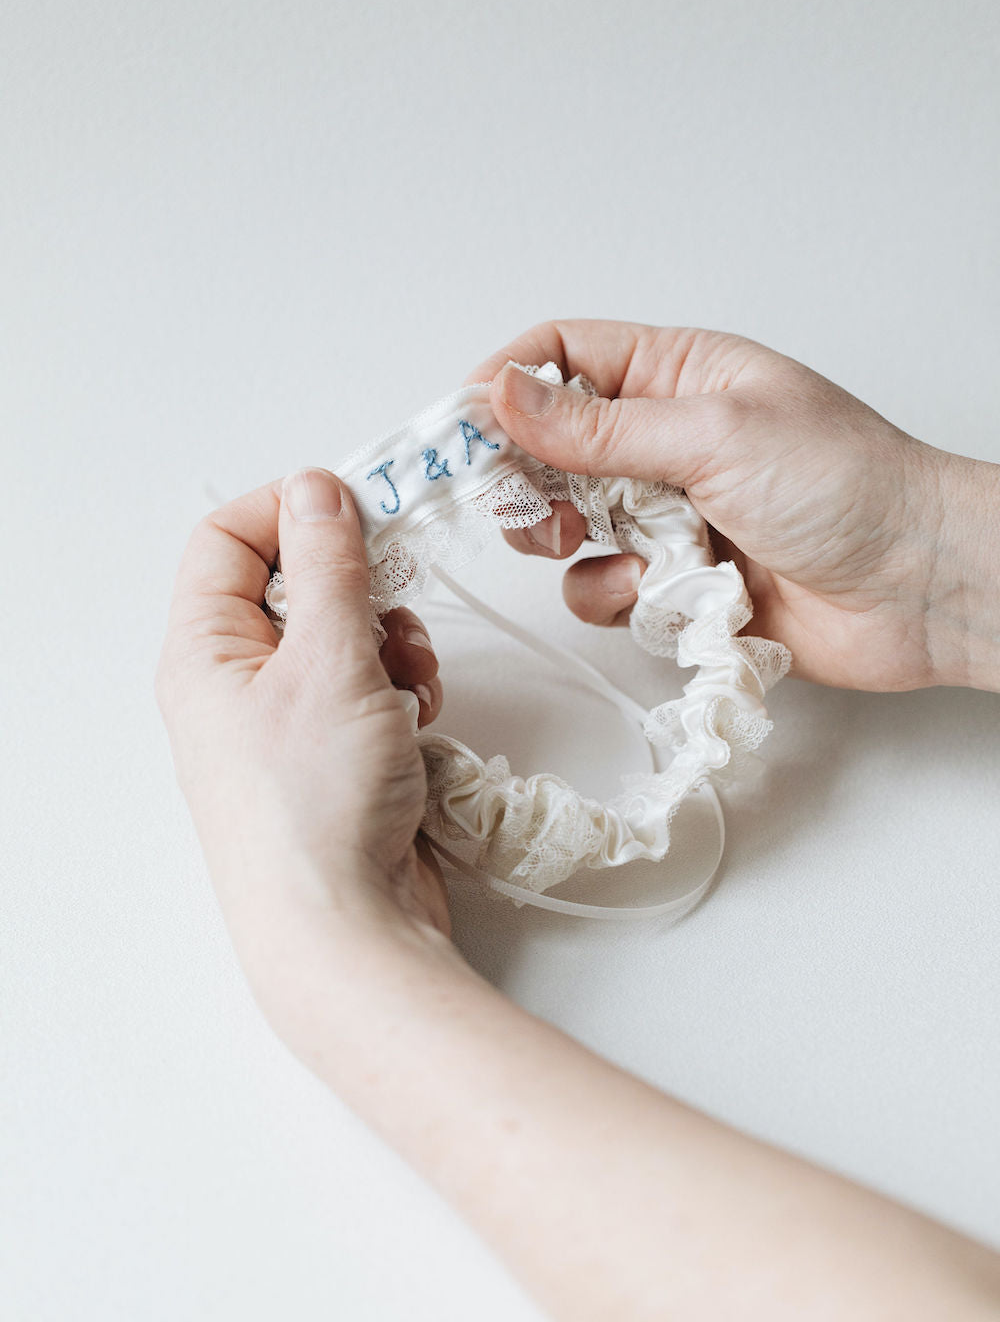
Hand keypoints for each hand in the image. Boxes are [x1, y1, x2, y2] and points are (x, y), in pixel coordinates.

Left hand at [155, 468, 451, 969]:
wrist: (347, 929)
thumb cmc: (317, 810)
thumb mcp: (330, 662)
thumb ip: (330, 567)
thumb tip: (317, 492)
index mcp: (205, 652)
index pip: (227, 539)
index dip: (289, 510)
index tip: (356, 506)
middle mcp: (235, 684)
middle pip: (296, 585)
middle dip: (359, 589)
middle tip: (392, 606)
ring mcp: (285, 722)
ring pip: (344, 636)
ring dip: (391, 643)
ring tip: (405, 685)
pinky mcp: (332, 754)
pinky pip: (369, 688)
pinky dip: (400, 691)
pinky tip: (414, 722)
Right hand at [467, 320, 999, 692]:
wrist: (919, 587)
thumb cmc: (847, 485)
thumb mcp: (712, 435)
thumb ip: (597, 425)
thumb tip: (503, 392)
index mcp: (677, 374)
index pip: (562, 356)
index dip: (506, 386)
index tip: (461, 431)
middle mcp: (664, 440)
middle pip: (548, 448)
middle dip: (529, 481)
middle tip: (536, 511)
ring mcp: (669, 513)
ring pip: (568, 528)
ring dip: (579, 548)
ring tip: (635, 553)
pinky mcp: (678, 582)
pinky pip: (606, 589)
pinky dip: (625, 597)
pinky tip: (676, 593)